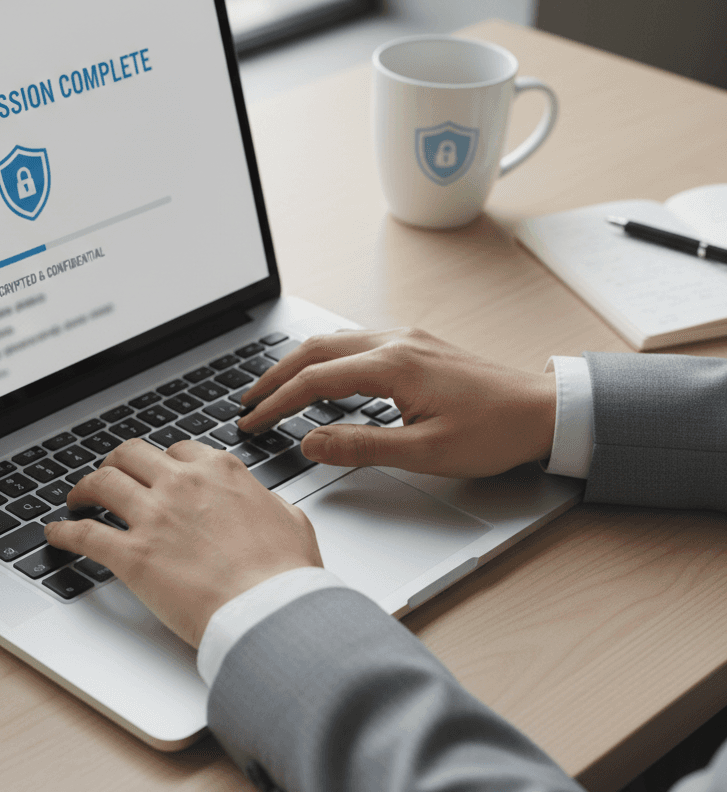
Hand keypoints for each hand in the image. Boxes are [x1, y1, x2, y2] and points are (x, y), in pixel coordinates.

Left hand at [43, 439, 321, 646]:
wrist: (270, 612)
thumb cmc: (286, 574)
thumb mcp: (291, 519)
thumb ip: (267, 502)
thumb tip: (263, 502)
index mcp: (220, 472)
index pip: (178, 451)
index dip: (162, 462)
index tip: (155, 472)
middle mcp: (182, 484)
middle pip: (131, 455)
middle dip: (116, 463)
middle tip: (109, 477)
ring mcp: (154, 517)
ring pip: (102, 483)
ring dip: (83, 489)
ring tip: (76, 499)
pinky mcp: (133, 555)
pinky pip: (85, 535)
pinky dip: (64, 532)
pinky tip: (55, 535)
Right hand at [237, 328, 556, 477]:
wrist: (545, 411)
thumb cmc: (494, 432)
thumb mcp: (426, 452)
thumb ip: (362, 446)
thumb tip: (312, 443)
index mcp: (394, 366)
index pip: (315, 380)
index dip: (277, 402)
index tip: (252, 422)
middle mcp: (395, 342)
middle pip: (316, 350)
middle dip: (275, 375)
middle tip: (247, 401)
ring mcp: (407, 339)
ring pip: (334, 342)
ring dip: (298, 363)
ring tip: (273, 387)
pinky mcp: (416, 345)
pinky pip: (355, 343)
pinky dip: (325, 358)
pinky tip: (321, 376)